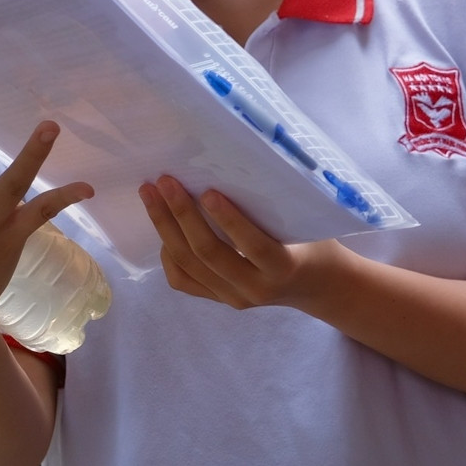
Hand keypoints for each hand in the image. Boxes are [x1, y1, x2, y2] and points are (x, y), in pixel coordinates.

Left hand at [139, 176, 350, 311]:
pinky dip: (167, 254)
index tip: (207, 191)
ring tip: (151, 195)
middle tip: (165, 181)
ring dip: (165, 227)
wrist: (314, 285)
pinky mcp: (218, 300)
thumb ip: (276, 207)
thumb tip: (234, 165)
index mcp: (282, 267)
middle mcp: (254, 288)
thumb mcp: (305, 224)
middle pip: (208, 254)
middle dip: (181, 215)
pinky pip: (182, 280)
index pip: (252, 245)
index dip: (228, 219)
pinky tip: (164, 228)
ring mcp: (233, 298)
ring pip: (188, 265)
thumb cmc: (312, 241)